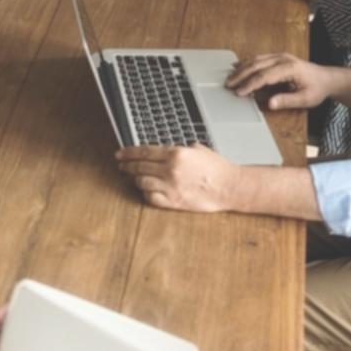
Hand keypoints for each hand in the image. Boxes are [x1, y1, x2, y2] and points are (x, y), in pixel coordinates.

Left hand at [115, 145, 240, 211]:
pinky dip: (146, 193)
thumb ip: (177, 149)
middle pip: (139, 167)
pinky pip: (151, 198)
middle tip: (121, 166)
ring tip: (135, 177)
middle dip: (127, 166)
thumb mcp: (196, 149)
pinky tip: (147, 190)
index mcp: (175, 153)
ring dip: (136, 179)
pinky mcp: (174, 202)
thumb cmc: (217, 168)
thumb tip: (162, 150)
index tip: (120, 154)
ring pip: (142, 182)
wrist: (230, 187)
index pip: (143, 152)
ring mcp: (171, 187)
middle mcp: (170, 170)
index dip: (128, 153)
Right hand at [225, 53, 332, 109]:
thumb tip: (269, 104)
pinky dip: (247, 62)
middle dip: (241, 75)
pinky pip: (259, 58)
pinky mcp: (278, 57)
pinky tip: (238, 66)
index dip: (250, 85)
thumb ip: (287, 101)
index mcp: (289, 68)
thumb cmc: (317, 89)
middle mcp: (283, 59)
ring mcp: (280, 56)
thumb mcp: (306, 99)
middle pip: (256, 65)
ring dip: (242, 68)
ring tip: (230, 77)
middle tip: (228, 84)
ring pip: (256, 60)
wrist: (327, 78)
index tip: (239, 92)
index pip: (264, 77)